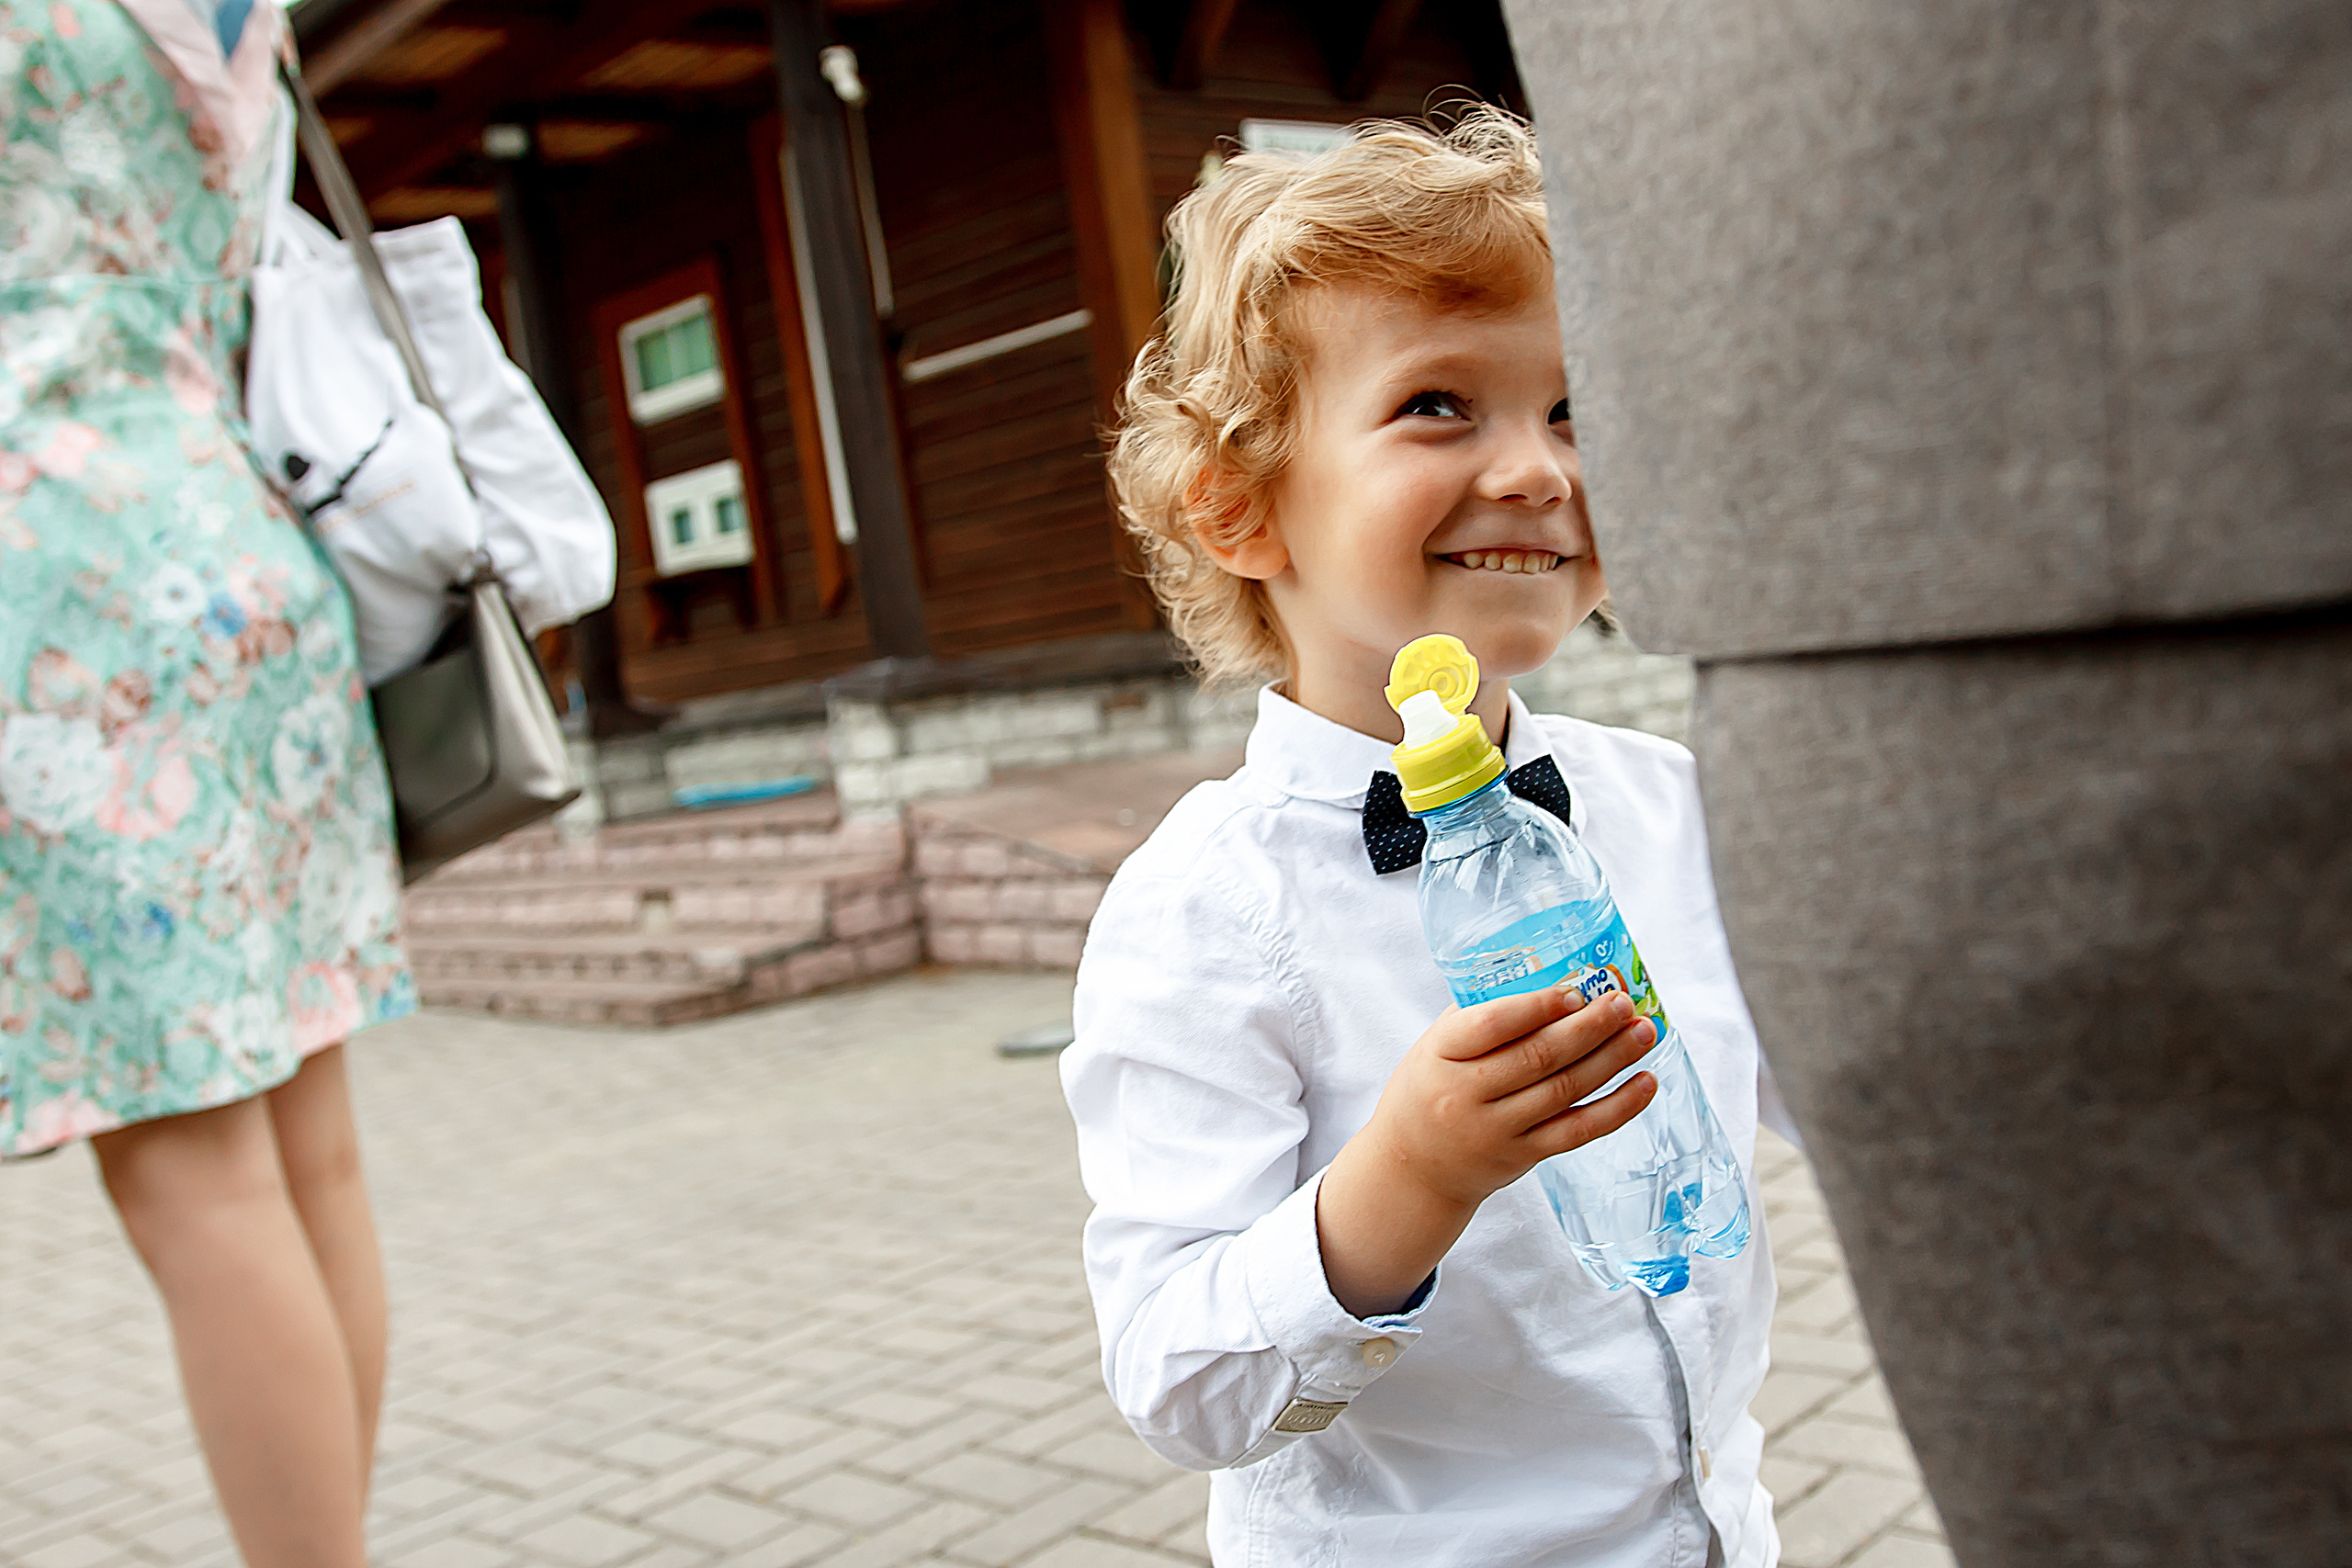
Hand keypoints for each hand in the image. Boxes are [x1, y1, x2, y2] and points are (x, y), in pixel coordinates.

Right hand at [1316, 986, 1657, 1316]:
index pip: (1490, 1025)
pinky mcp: (1523, 1156)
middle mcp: (1465, 1094)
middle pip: (1536, 1057)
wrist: (1414, 1168)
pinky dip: (1617, 1108)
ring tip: (1644, 1031)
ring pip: (1563, 1090)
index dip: (1537, 1007)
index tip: (1575, 990)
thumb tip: (1552, 977)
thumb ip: (1481, 1016)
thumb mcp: (1436, 1046)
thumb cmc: (1430, 1090)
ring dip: (1611, 1058)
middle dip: (1588, 1026)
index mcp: (1440, 1054)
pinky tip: (1645, 1083)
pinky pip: (1578, 1131)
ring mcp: (1495, 1129)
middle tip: (1623, 1002)